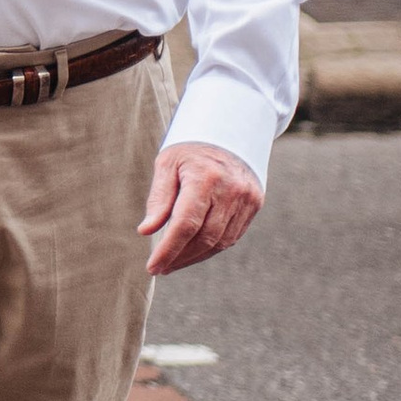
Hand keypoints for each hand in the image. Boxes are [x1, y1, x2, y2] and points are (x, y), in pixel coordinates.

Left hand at [139, 139, 261, 276]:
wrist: (229, 133)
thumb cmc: (190, 150)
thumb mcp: (167, 164)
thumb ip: (159, 199)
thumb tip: (146, 231)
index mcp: (206, 178)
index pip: (185, 224)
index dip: (168, 249)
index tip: (152, 266)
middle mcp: (231, 190)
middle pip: (204, 237)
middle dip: (179, 257)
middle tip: (160, 268)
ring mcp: (247, 199)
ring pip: (219, 242)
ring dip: (194, 257)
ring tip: (173, 263)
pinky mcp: (254, 204)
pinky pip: (231, 236)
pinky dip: (211, 248)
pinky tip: (192, 252)